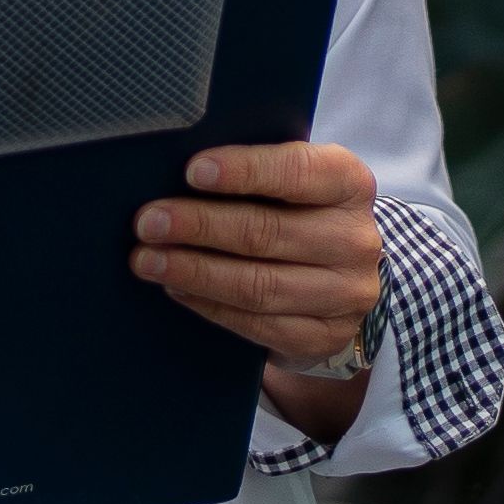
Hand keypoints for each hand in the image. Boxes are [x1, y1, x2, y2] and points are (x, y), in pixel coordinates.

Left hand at [134, 141, 383, 383]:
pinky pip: (256, 323)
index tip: (192, 171)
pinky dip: (208, 304)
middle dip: (199, 226)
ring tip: (148, 260)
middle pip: (267, 232)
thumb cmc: (300, 213)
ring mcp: (345, 294)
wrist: (340, 279)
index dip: (244, 170)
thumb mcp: (294, 182)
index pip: (298, 172)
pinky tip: (176, 287)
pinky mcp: (323, 337)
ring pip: (258, 285)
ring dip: (194, 271)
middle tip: (149, 222)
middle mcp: (355, 240)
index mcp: (349, 184)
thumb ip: (254, 171)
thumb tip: (183, 167)